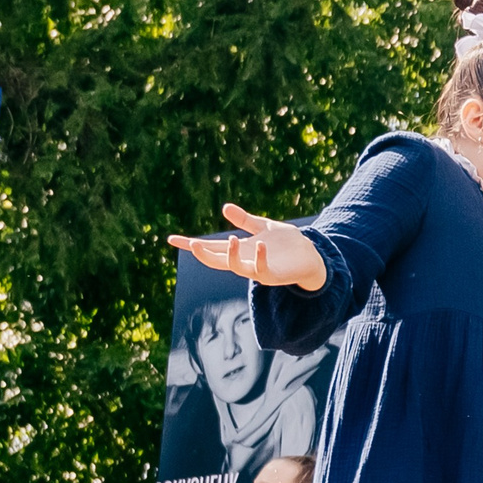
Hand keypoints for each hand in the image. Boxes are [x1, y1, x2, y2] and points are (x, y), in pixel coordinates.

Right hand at [168, 204, 324, 290]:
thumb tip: (224, 208)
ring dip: (230, 256)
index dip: (190, 244)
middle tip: (191, 244)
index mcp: (240, 249)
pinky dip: (259, 258)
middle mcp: (245, 261)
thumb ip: (245, 220)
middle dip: (203, 254)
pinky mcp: (274, 275)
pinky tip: (260, 244)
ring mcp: (258, 270)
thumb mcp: (264, 227)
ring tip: (230, 239)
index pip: (211, 247)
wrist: (312, 256)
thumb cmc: (288, 244)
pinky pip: (262, 270)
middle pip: (217, 260)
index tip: (170, 239)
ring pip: (237, 268)